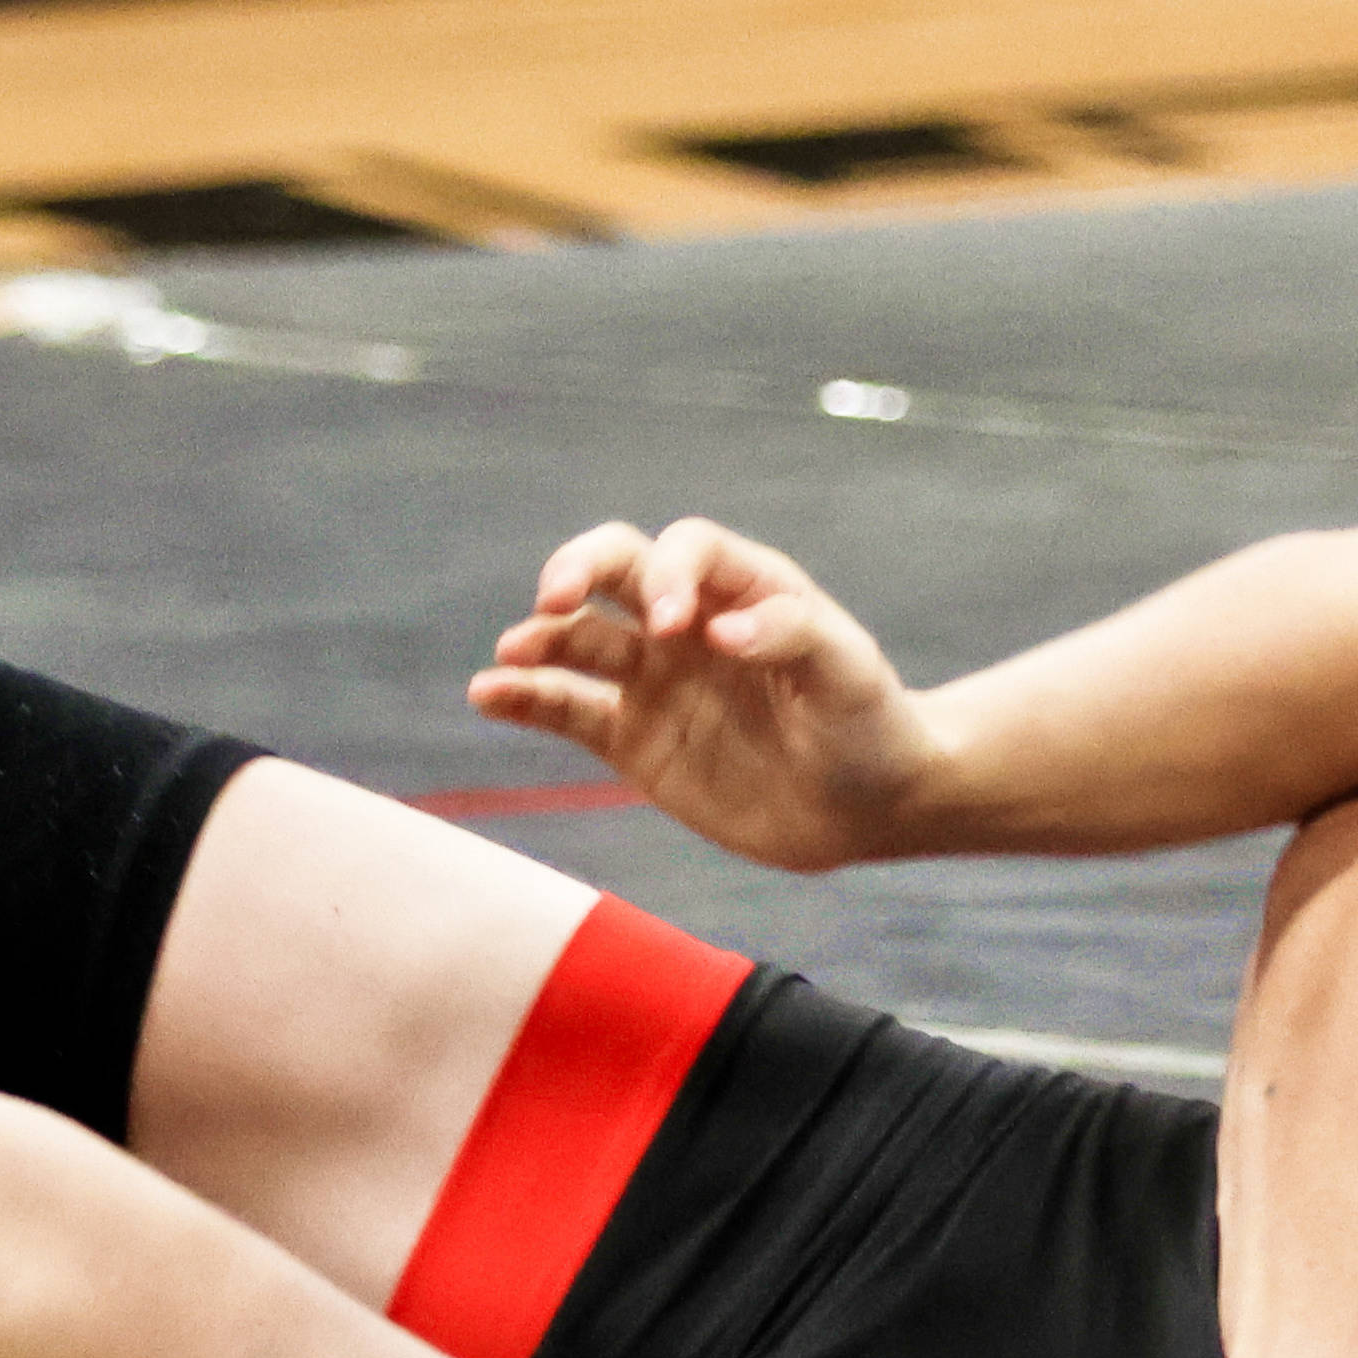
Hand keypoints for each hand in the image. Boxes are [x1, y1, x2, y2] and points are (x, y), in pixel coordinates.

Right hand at [467, 517, 930, 870]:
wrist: (868, 807)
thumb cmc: (868, 724)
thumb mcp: (848, 673)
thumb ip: (791, 635)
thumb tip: (718, 631)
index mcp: (745, 589)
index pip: (685, 550)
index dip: (669, 574)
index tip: (673, 626)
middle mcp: (689, 624)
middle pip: (615, 570)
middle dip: (578, 571)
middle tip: (555, 598)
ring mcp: (656, 679)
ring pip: (580, 640)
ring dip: (541, 639)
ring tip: (512, 652)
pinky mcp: (634, 739)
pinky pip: (568, 709)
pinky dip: (525, 698)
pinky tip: (489, 694)